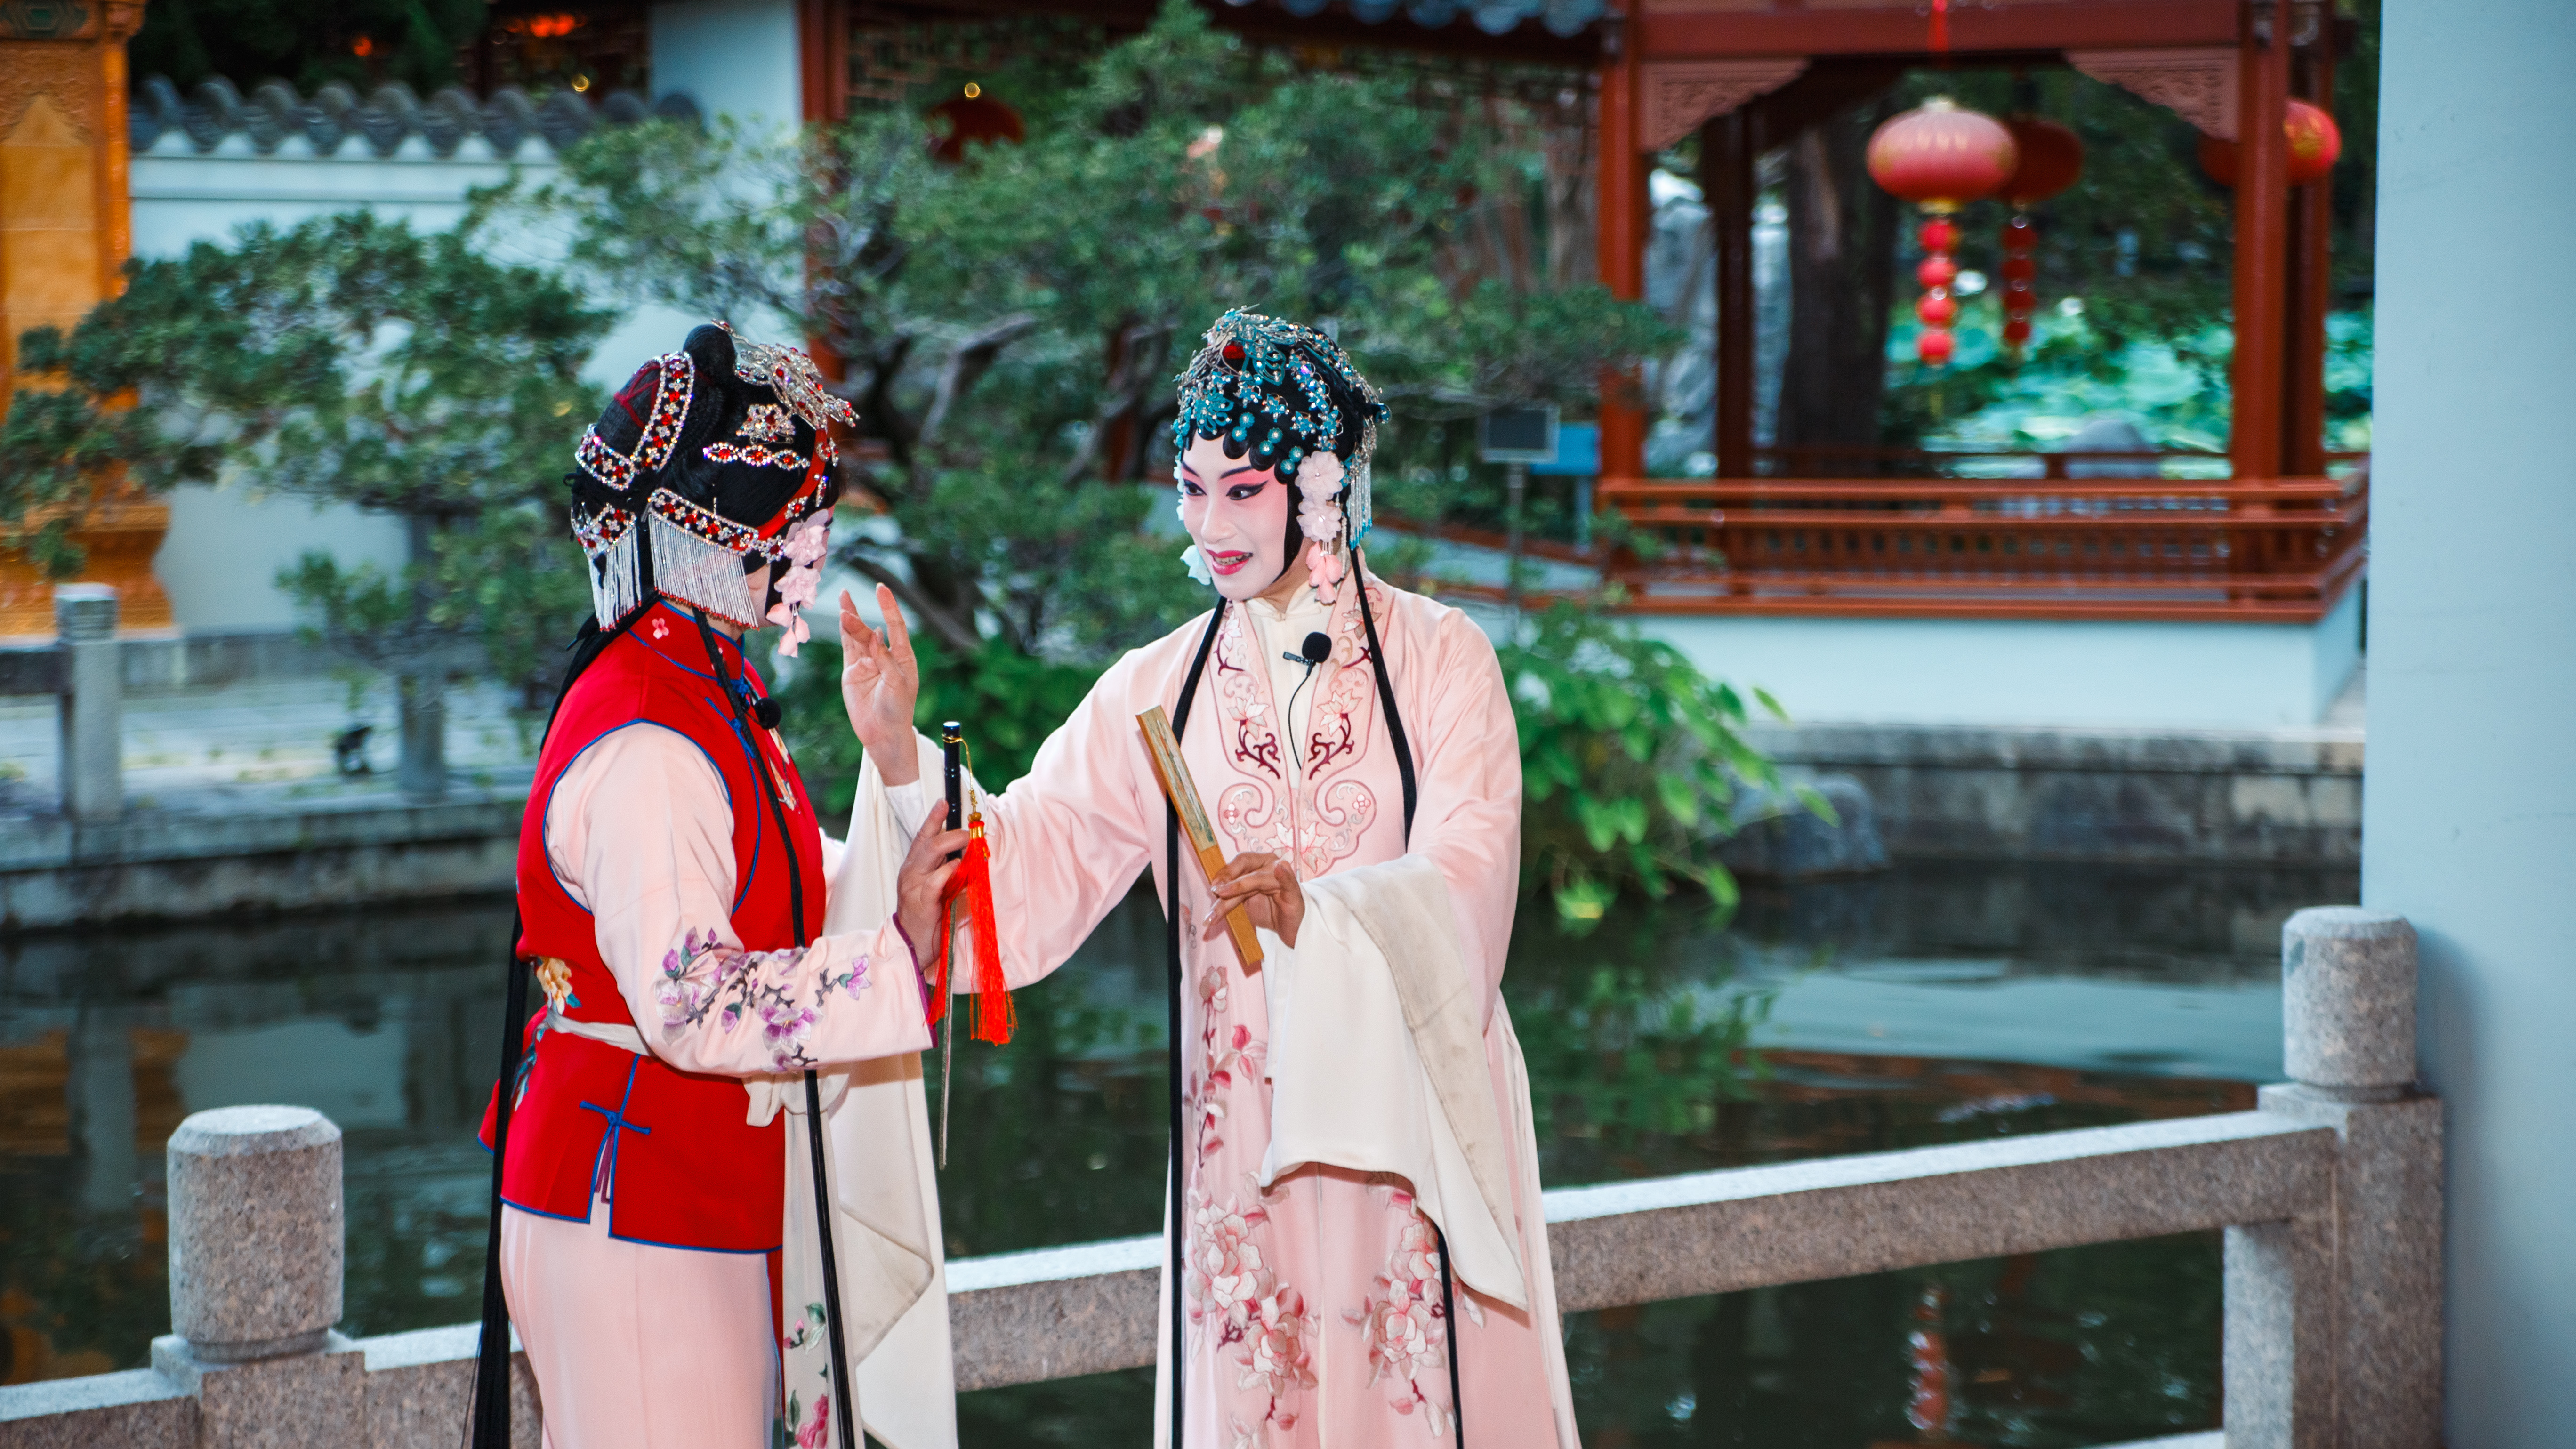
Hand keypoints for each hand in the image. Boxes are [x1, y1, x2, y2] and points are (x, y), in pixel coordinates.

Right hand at [840, 584, 920, 785]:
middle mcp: (885, 656)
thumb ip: (886, 660)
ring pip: (857, 637)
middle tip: (846, 608)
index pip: (896, 626)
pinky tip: (842, 619)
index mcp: (903, 657)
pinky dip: (845, 634)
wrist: (883, 734)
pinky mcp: (852, 672)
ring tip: (842, 603)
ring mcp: (867, 663)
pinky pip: (848, 648)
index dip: (889, 607)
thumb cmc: (898, 710)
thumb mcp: (897, 684)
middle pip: (871, 631)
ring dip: (850, 621)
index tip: (882, 590)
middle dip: (859, 620)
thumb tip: (877, 635)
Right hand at [896, 800, 970, 968]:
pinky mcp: (920, 903)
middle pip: (927, 841)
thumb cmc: (928, 915)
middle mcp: (911, 872)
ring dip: (951, 844)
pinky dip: (947, 872)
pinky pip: (934, 882)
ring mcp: (913, 886)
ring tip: (968, 840)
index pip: (923, 836)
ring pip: (929, 855)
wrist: (911, 945)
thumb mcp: (938, 889)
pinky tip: (957, 867)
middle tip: (969, 829)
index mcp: (914, 867)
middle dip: (948, 829)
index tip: (944, 801)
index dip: (933, 818)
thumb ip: (950, 872)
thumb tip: (972, 859)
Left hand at [1206, 852, 1303, 948]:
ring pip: (1257, 879)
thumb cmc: (1269, 911)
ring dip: (1238, 887)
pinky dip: (1284, 875)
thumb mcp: (1245, 902)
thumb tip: (1213, 891)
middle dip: (1228, 880)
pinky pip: (1288, 882)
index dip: (1224, 872)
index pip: (1239, 862)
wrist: (1290, 928)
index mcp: (1258, 864)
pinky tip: (1280, 870)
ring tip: (1223, 894)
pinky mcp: (1293, 891)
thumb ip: (1232, 894)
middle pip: (1245, 866)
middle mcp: (1270, 865)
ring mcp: (1283, 877)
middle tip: (1215, 892)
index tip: (1212, 887)